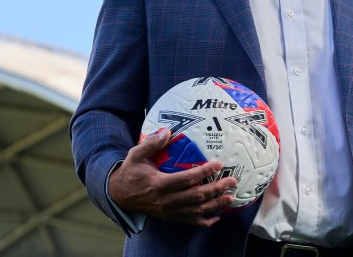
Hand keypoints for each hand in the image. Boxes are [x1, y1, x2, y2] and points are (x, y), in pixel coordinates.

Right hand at [108, 129, 237, 226]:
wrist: (119, 195)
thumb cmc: (131, 172)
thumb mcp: (136, 155)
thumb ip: (151, 144)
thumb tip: (167, 131)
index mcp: (159, 184)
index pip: (186, 179)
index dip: (203, 172)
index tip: (218, 164)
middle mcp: (166, 200)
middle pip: (196, 196)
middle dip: (216, 189)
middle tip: (232, 181)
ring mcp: (169, 211)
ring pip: (196, 210)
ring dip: (215, 204)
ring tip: (230, 198)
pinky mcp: (170, 217)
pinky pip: (189, 221)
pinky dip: (204, 221)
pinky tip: (217, 216)